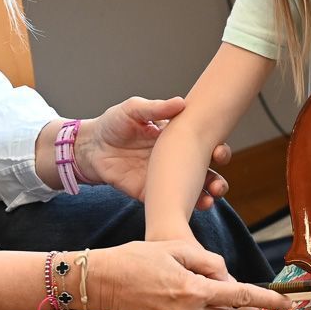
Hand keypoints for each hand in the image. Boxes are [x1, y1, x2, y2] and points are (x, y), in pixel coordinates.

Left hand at [74, 98, 232, 207]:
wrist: (91, 147)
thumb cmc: (114, 124)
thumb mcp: (133, 110)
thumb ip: (155, 108)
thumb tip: (181, 103)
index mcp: (177, 139)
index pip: (204, 144)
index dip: (217, 148)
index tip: (218, 149)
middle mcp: (176, 161)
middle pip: (206, 171)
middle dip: (218, 176)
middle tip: (217, 178)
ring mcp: (166, 179)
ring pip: (195, 190)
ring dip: (209, 193)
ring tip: (213, 194)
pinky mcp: (152, 194)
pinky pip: (173, 203)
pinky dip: (186, 206)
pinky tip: (196, 205)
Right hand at [88, 239, 289, 309]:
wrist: (102, 282)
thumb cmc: (137, 259)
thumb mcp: (177, 248)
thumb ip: (209, 262)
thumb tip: (228, 278)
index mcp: (193, 290)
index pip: (242, 297)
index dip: (269, 301)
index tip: (289, 304)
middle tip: (252, 302)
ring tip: (229, 307)